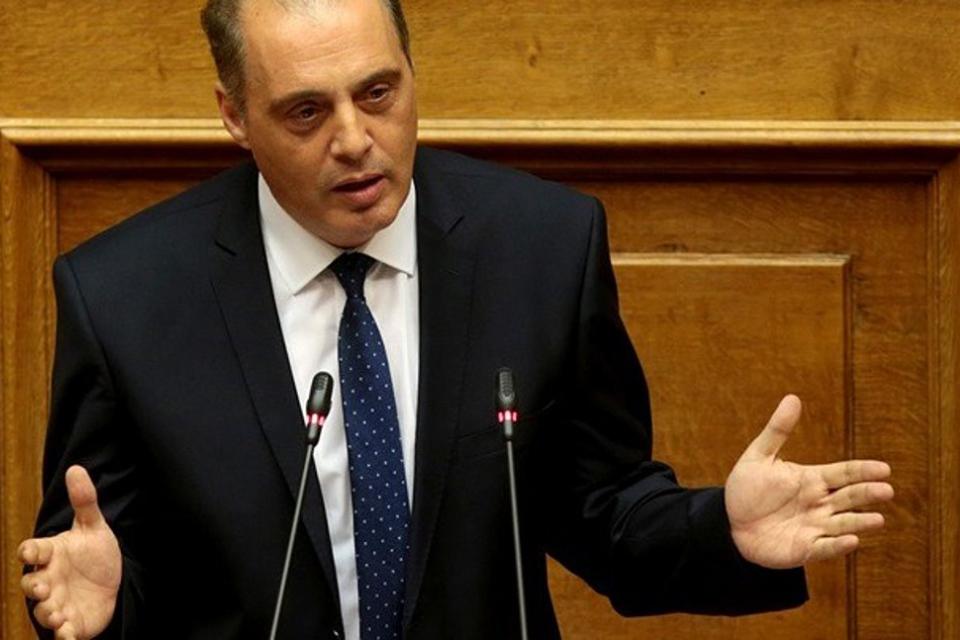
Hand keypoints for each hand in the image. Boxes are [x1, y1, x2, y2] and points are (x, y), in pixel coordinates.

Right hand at [19, 465, 121, 639]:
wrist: (113, 584)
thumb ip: (85, 501)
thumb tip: (76, 468)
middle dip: (33, 586)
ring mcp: (57, 602)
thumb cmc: (95, 554)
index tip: (30, 549)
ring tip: (57, 613)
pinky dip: (63, 636)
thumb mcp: (94, 527)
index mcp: (52, 554)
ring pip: (43, 610)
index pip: (34, 550)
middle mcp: (49, 579)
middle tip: (42, 586)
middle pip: (31, 583)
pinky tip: (69, 635)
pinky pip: (61, 633)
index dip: (30, 550)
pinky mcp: (70, 623)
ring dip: (47, 613)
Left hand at [725, 395, 893, 568]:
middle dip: (868, 493)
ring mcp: (814, 527)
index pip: (844, 473)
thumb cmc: (746, 489)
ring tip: (878, 519)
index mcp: (812, 480)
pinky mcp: (805, 549)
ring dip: (860, 522)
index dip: (863, 471)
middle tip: (886, 490)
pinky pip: (825, 547)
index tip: (884, 469)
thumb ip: (777, 430)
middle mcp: (819, 503)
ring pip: (844, 523)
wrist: (729, 523)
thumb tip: (793, 397)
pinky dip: (838, 545)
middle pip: (849, 497)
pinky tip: (852, 540)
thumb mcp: (758, 457)